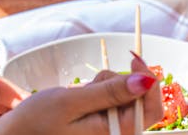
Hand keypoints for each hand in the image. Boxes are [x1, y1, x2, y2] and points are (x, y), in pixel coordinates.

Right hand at [0, 53, 161, 134]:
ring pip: (123, 99)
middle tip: (94, 83)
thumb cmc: (35, 123)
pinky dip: (98, 94)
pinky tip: (80, 100)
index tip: (134, 59)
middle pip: (139, 102)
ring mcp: (106, 132)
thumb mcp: (72, 102)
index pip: (152, 110)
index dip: (150, 82)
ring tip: (79, 95)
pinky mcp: (99, 126)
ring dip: (106, 88)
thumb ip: (110, 92)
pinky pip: (110, 104)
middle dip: (120, 84)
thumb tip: (146, 81)